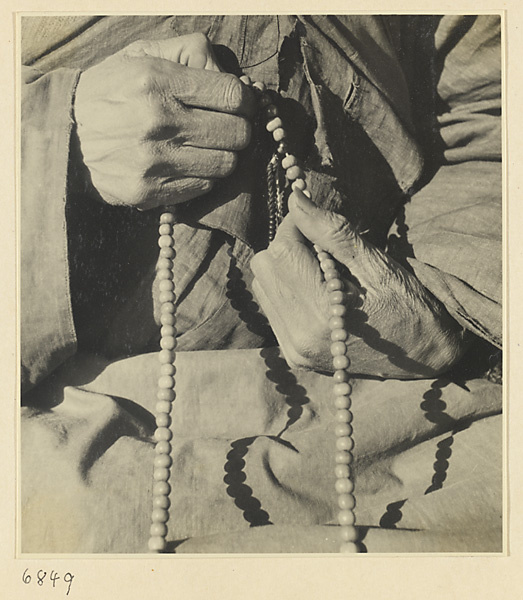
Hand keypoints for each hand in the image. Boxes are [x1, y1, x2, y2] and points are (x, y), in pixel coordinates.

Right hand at [74, 33, 253, 208]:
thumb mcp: (141, 55)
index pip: (232, 96)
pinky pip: (203, 187)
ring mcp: (153, 161)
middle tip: (227, 128)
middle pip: (237, 134)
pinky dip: (204, 176)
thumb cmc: (112, 91)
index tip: (241, 105)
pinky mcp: (149, 191)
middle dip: (239, 130)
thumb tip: (230, 74)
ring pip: (226, 165)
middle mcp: (157, 121)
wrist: (65, 135)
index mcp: (157, 80)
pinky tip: (188, 164)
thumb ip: (188, 53)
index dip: (246, 102)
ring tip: (206, 147)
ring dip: (223, 155)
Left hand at [251, 190, 467, 378]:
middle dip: (289, 246)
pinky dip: (288, 290)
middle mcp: (299, 334)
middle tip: (324, 250)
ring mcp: (294, 347)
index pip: (282, 249)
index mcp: (322, 311)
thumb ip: (332, 232)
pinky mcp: (293, 353)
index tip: (318, 222)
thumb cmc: (409, 306)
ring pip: (263, 284)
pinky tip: (316, 294)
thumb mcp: (377, 265)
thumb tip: (295, 199)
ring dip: (285, 268)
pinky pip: (272, 306)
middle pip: (265, 266)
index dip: (296, 225)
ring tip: (322, 274)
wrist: (424, 357)